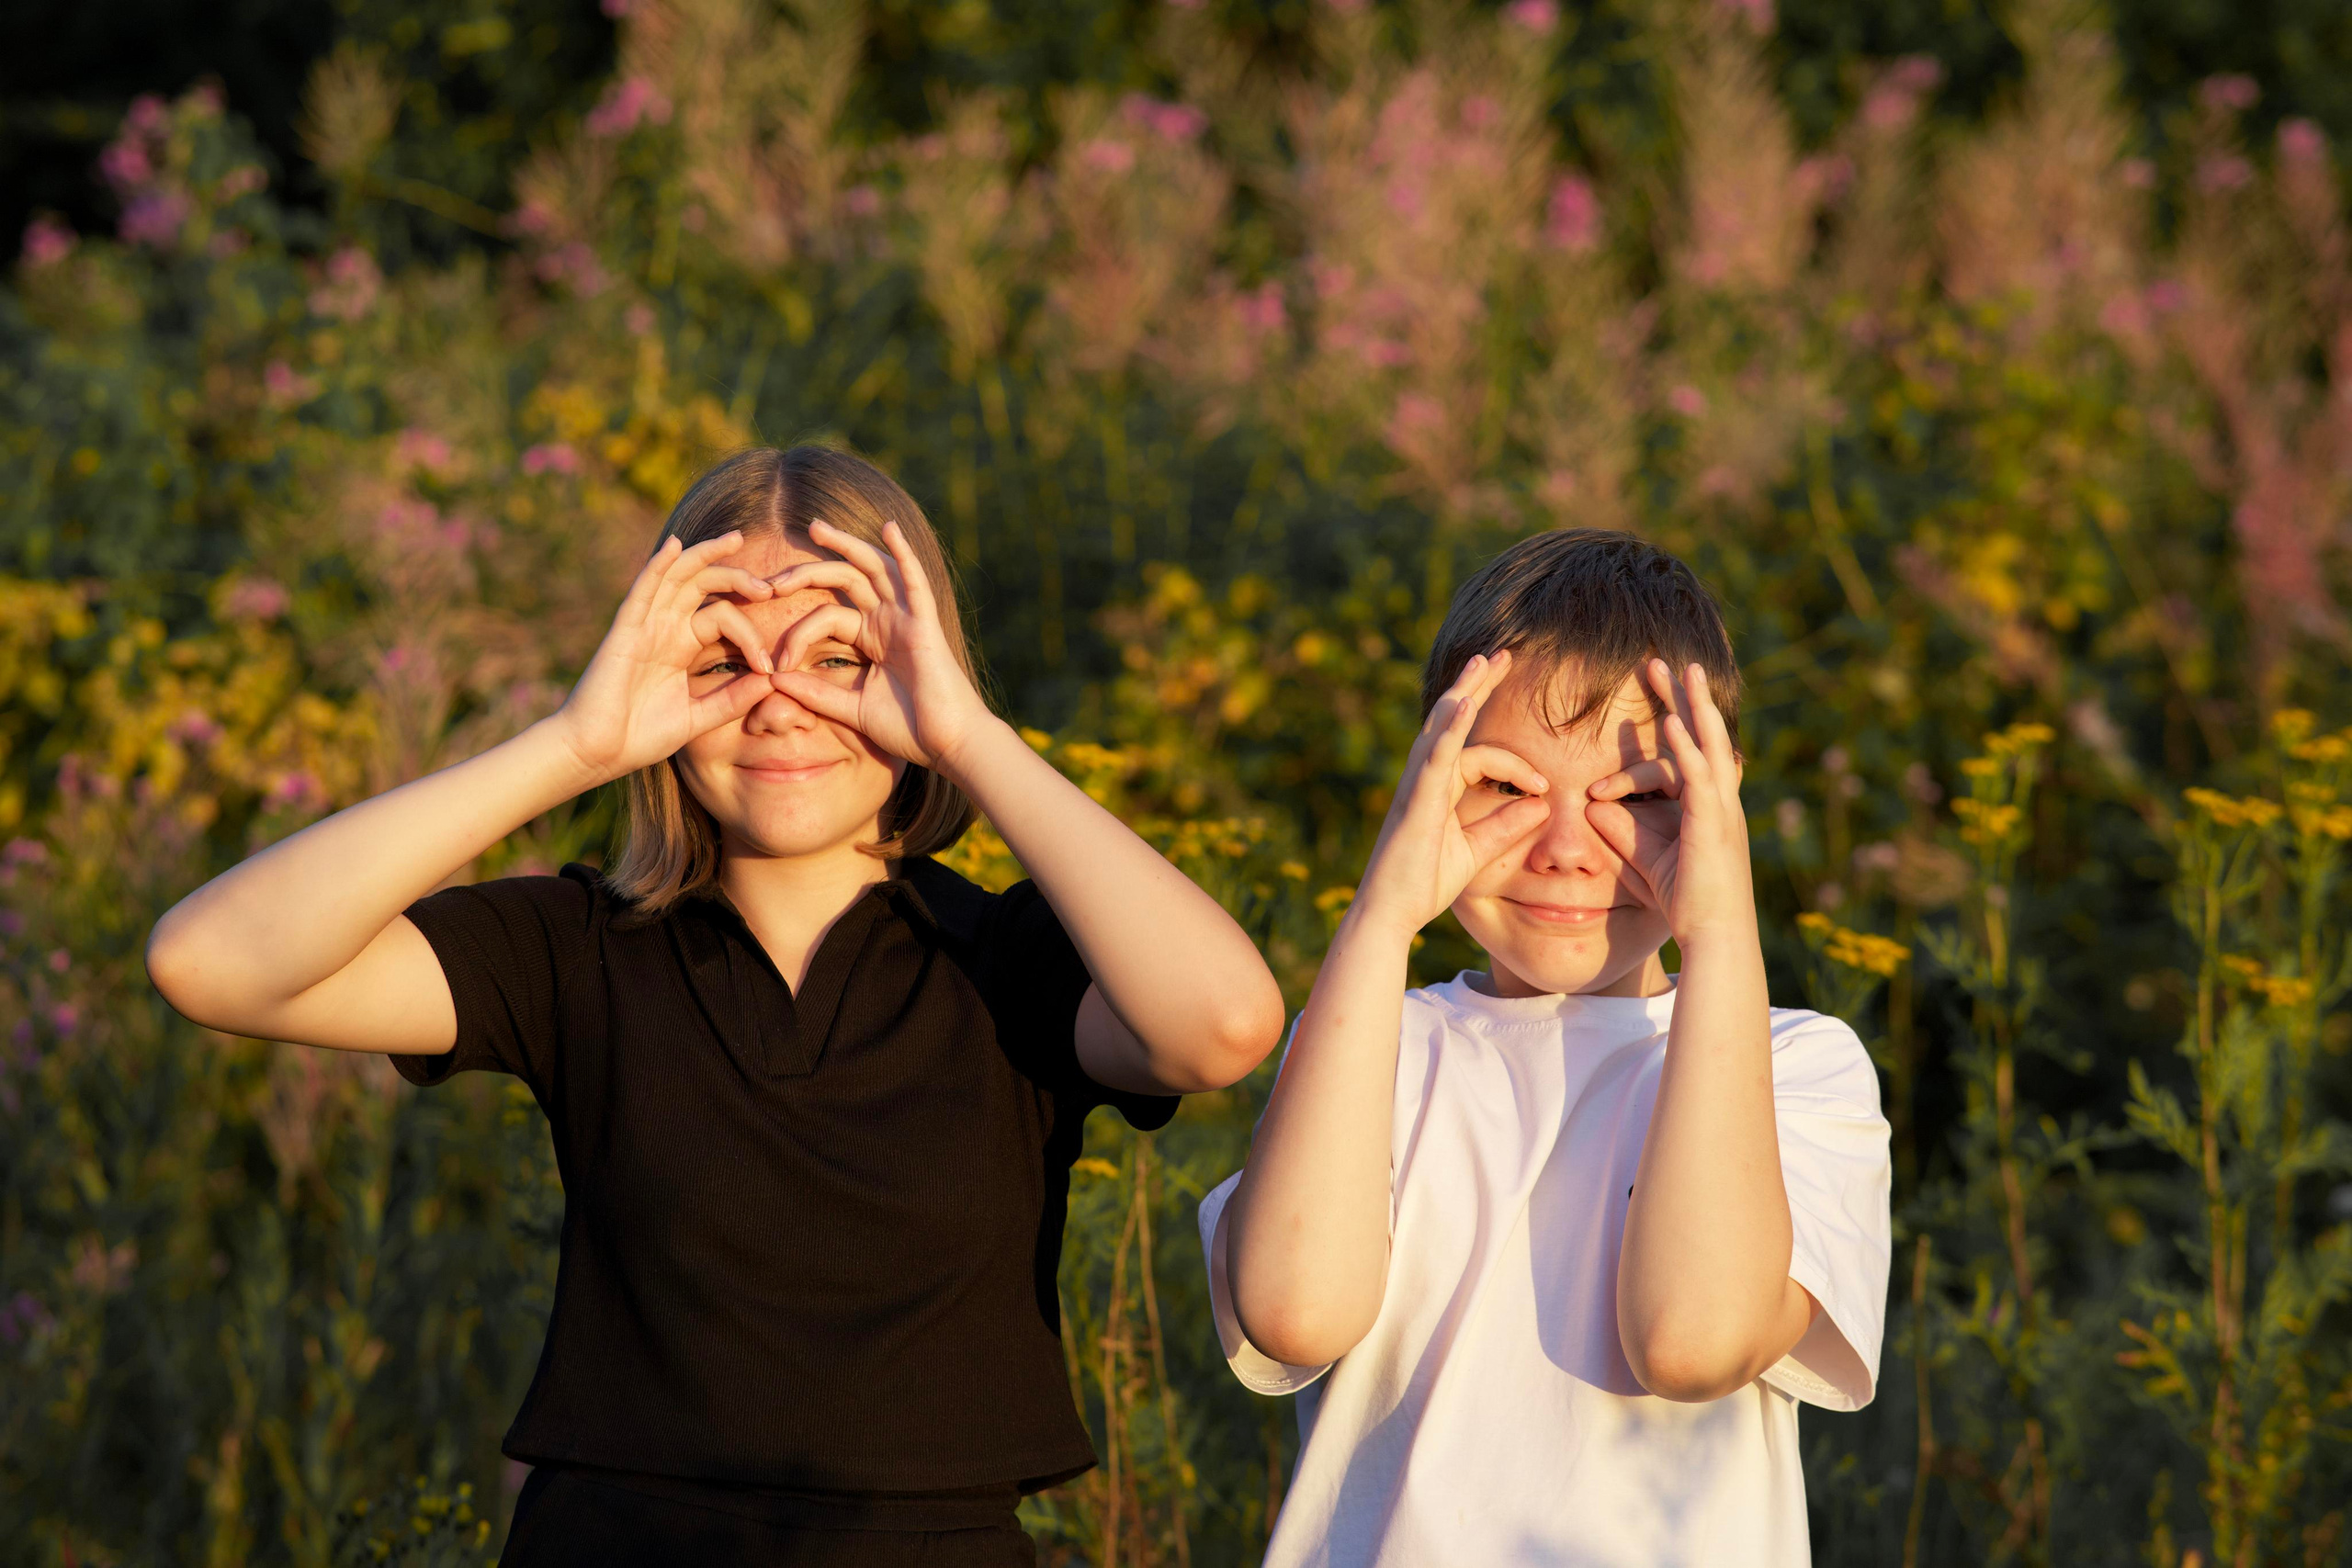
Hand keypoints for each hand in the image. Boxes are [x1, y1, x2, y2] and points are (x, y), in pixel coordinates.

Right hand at [548, 532, 780, 781]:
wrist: (597, 753)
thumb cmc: (640, 737)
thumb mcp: (697, 718)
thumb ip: (732, 700)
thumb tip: (772, 681)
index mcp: (681, 646)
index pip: (724, 617)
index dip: (750, 635)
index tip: (770, 666)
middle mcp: (664, 629)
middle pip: (704, 585)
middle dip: (737, 577)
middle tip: (770, 587)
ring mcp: (644, 626)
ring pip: (677, 576)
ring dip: (706, 556)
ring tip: (735, 540)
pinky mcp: (625, 631)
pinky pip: (643, 590)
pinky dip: (659, 565)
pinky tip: (677, 545)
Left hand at [763, 519, 994, 772]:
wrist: (949, 744)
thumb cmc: (909, 730)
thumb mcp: (852, 709)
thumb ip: (816, 693)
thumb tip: (773, 680)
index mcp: (873, 638)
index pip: (825, 617)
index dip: (795, 635)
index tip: (772, 665)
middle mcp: (889, 621)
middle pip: (844, 580)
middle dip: (808, 571)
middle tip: (773, 579)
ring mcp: (908, 619)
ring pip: (873, 569)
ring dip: (846, 545)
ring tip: (816, 528)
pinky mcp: (926, 625)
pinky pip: (915, 583)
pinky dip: (904, 554)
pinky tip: (889, 529)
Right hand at [1352, 651, 1552, 935]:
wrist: (1392, 913)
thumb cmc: (1424, 884)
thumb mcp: (1475, 851)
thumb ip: (1506, 825)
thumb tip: (1541, 805)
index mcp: (1438, 787)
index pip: (1480, 755)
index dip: (1517, 766)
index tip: (1547, 786)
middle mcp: (1424, 777)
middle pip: (1453, 719)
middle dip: (1477, 686)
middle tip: (1501, 655)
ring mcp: (1417, 784)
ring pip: (1442, 727)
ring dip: (1464, 691)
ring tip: (1483, 661)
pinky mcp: (1416, 798)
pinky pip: (1435, 756)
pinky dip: (1449, 728)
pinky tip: (1463, 704)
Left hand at [1585, 660, 1755, 946]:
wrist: (1715, 938)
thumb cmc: (1684, 904)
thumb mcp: (1645, 859)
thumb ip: (1621, 830)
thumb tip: (1591, 804)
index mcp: (1707, 805)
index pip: (1689, 751)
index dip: (1671, 722)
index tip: (1652, 696)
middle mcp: (1720, 799)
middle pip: (1704, 734)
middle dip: (1685, 696)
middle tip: (1667, 660)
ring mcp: (1722, 808)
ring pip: (1709, 743)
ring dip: (1692, 704)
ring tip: (1678, 669)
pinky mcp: (1713, 823)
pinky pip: (1698, 776)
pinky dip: (1685, 747)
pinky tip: (1670, 722)